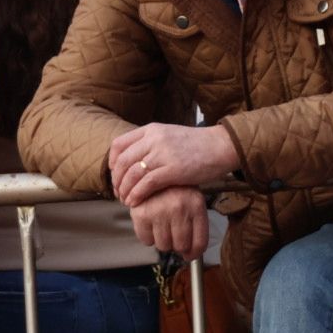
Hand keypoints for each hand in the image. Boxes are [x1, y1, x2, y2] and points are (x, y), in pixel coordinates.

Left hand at [109, 123, 239, 206]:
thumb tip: (135, 160)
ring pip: (132, 174)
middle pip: (122, 161)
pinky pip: (147, 184)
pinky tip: (135, 203)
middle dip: (117, 181)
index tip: (114, 175)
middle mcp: (154, 139)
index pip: (119, 144)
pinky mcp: (173, 169)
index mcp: (151, 130)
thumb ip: (152, 144)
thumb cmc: (197, 145)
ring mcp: (163, 153)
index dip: (112, 162)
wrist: (220, 146)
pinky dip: (137, 195)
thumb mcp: (169, 136)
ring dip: (125, 190)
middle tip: (118, 193)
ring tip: (126, 201)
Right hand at [128, 186, 209, 260]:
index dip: (194, 253)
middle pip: (181, 246)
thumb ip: (195, 226)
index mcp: (196, 205)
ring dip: (163, 240)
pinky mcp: (142, 214)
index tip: (189, 254)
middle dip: (177, 244)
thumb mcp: (192, 200)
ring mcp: (160, 211)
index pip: (200, 243)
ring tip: (162, 225)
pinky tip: (151, 223)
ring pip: (163, 246)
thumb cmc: (175, 190)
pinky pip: (146, 240)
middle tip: (173, 232)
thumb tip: (189, 255)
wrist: (152, 171)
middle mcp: (179, 208)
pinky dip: (148, 236)